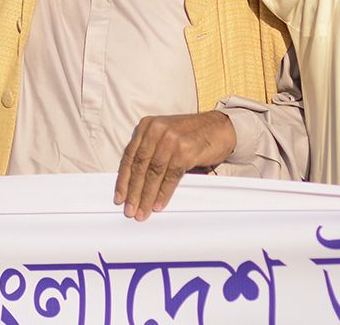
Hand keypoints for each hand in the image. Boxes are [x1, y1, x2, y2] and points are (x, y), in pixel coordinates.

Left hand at [114, 111, 236, 220]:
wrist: (220, 128)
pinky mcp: (185, 151)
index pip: (129, 157)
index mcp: (147, 126)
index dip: (123, 180)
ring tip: (142, 212)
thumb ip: (150, 151)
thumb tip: (134, 184)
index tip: (119, 198)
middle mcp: (156, 130)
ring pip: (153, 174)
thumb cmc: (192, 134)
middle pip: (140, 167)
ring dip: (146, 196)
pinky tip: (158, 205)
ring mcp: (171, 140)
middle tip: (129, 210)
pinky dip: (163, 193)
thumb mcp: (165, 135)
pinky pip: (170, 177)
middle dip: (133, 192)